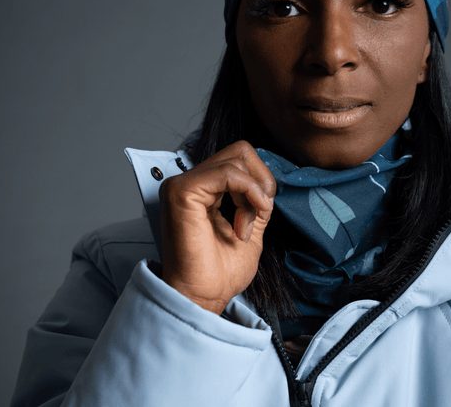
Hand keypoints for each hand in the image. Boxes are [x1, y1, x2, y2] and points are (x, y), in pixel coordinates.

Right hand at [159, 141, 275, 314]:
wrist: (202, 298)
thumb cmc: (220, 272)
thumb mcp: (250, 228)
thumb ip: (256, 202)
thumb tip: (268, 184)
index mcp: (201, 189)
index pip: (239, 159)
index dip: (260, 181)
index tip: (261, 212)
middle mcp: (189, 181)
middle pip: (240, 152)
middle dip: (260, 181)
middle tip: (258, 214)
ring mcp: (183, 184)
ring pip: (237, 160)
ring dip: (253, 195)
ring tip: (245, 228)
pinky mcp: (182, 191)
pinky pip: (228, 173)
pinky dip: (248, 192)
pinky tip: (247, 221)